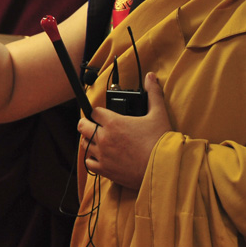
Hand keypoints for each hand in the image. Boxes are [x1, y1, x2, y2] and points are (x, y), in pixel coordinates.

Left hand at [75, 73, 170, 190]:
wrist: (162, 167)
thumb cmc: (160, 141)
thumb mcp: (158, 113)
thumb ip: (153, 93)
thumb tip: (151, 76)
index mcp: (113, 122)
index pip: (94, 111)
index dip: (98, 111)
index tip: (102, 114)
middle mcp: (104, 137)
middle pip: (82, 126)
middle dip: (87, 123)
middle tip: (94, 124)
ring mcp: (102, 154)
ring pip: (84, 143)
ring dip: (89, 140)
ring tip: (98, 139)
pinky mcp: (105, 169)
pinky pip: (89, 163)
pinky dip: (92, 159)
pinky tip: (100, 157)